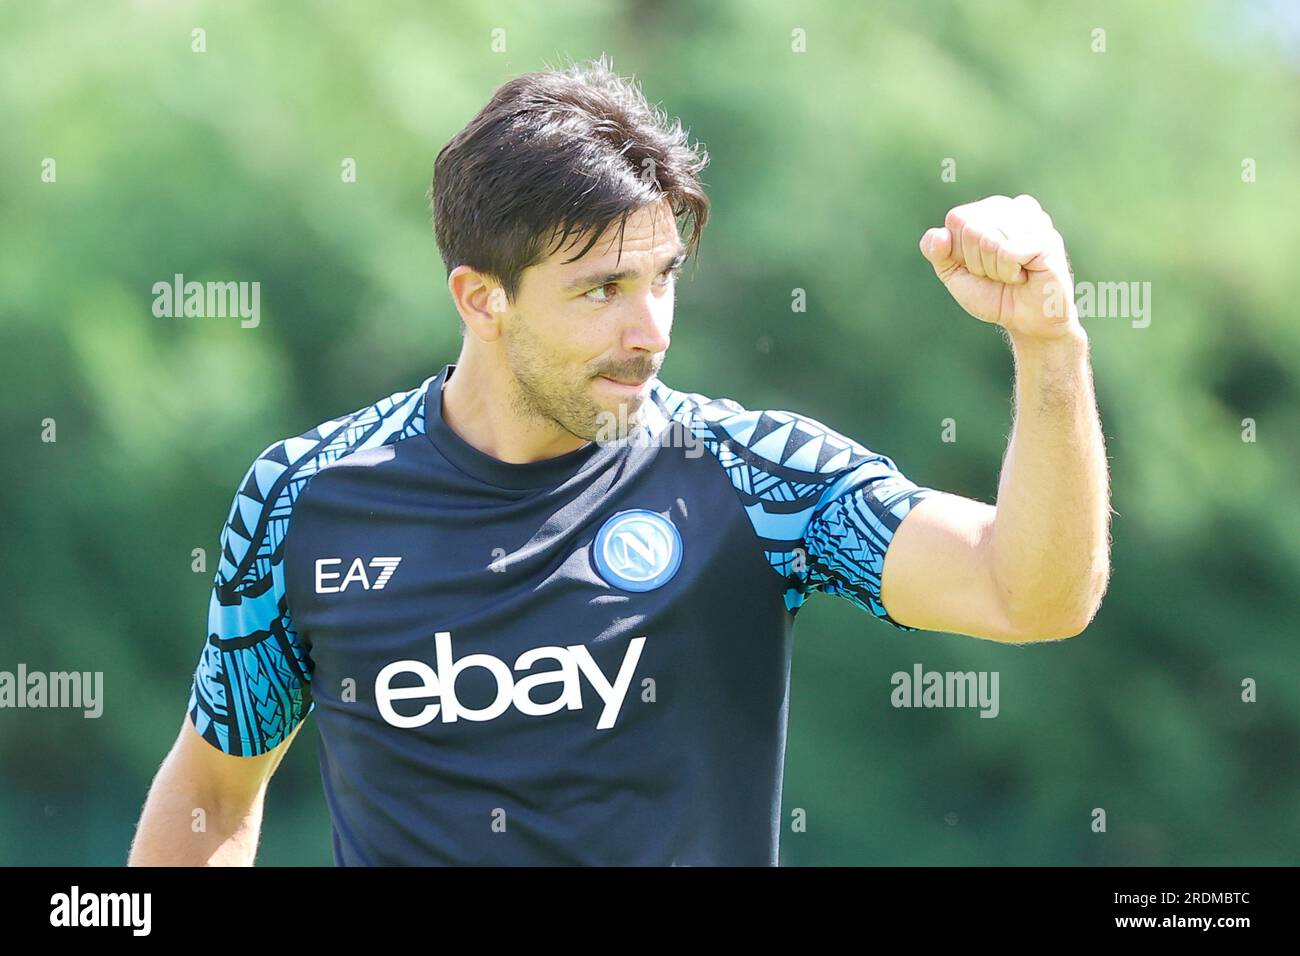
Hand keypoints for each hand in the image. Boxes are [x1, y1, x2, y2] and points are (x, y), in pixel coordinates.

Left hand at [919, 194, 1079, 340]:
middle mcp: (1016, 207)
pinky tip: (1024, 276)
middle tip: (997, 272)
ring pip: (987, 239)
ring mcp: (1035, 221)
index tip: (979, 265)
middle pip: (970, 227)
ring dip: (993, 268)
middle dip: (977, 261)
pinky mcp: (1047, 240)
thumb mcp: (954, 272)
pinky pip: (1007, 253)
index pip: (956, 218)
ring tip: (1011, 274)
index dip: (960, 251)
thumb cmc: (993, 292)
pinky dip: (1008, 273)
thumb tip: (939, 235)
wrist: (1025, 321)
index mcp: (993, 209)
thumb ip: (936, 251)